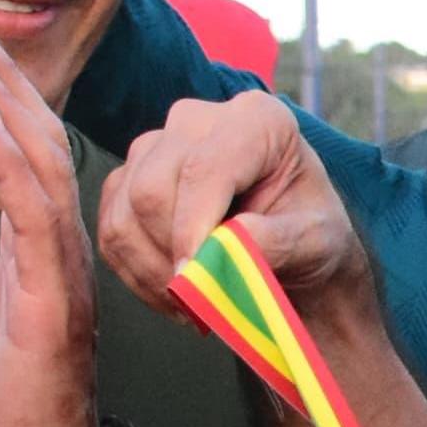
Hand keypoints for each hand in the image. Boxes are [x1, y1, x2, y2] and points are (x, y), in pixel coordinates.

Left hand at [0, 15, 113, 426]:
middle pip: (33, 142)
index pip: (19, 149)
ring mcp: (61, 271)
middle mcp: (59, 246)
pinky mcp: (52, 303)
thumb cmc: (2, 391)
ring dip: (1, 104)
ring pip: (38, 167)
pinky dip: (10, 167)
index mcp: (39, 242)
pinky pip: (36, 221)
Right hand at [93, 88, 376, 320]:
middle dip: (171, 255)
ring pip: (123, 213)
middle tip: (201, 302)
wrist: (293, 252)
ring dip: (151, 273)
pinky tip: (172, 294)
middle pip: (152, 189)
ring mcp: (155, 147)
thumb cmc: (310, 238)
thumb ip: (279, 241)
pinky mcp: (128, 180)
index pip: (204, 168)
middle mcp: (198, 121)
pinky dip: (136, 273)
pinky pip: (111, 230)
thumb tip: (228, 245)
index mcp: (258, 121)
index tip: (193, 279)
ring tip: (192, 305)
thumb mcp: (316, 241)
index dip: (192, 227)